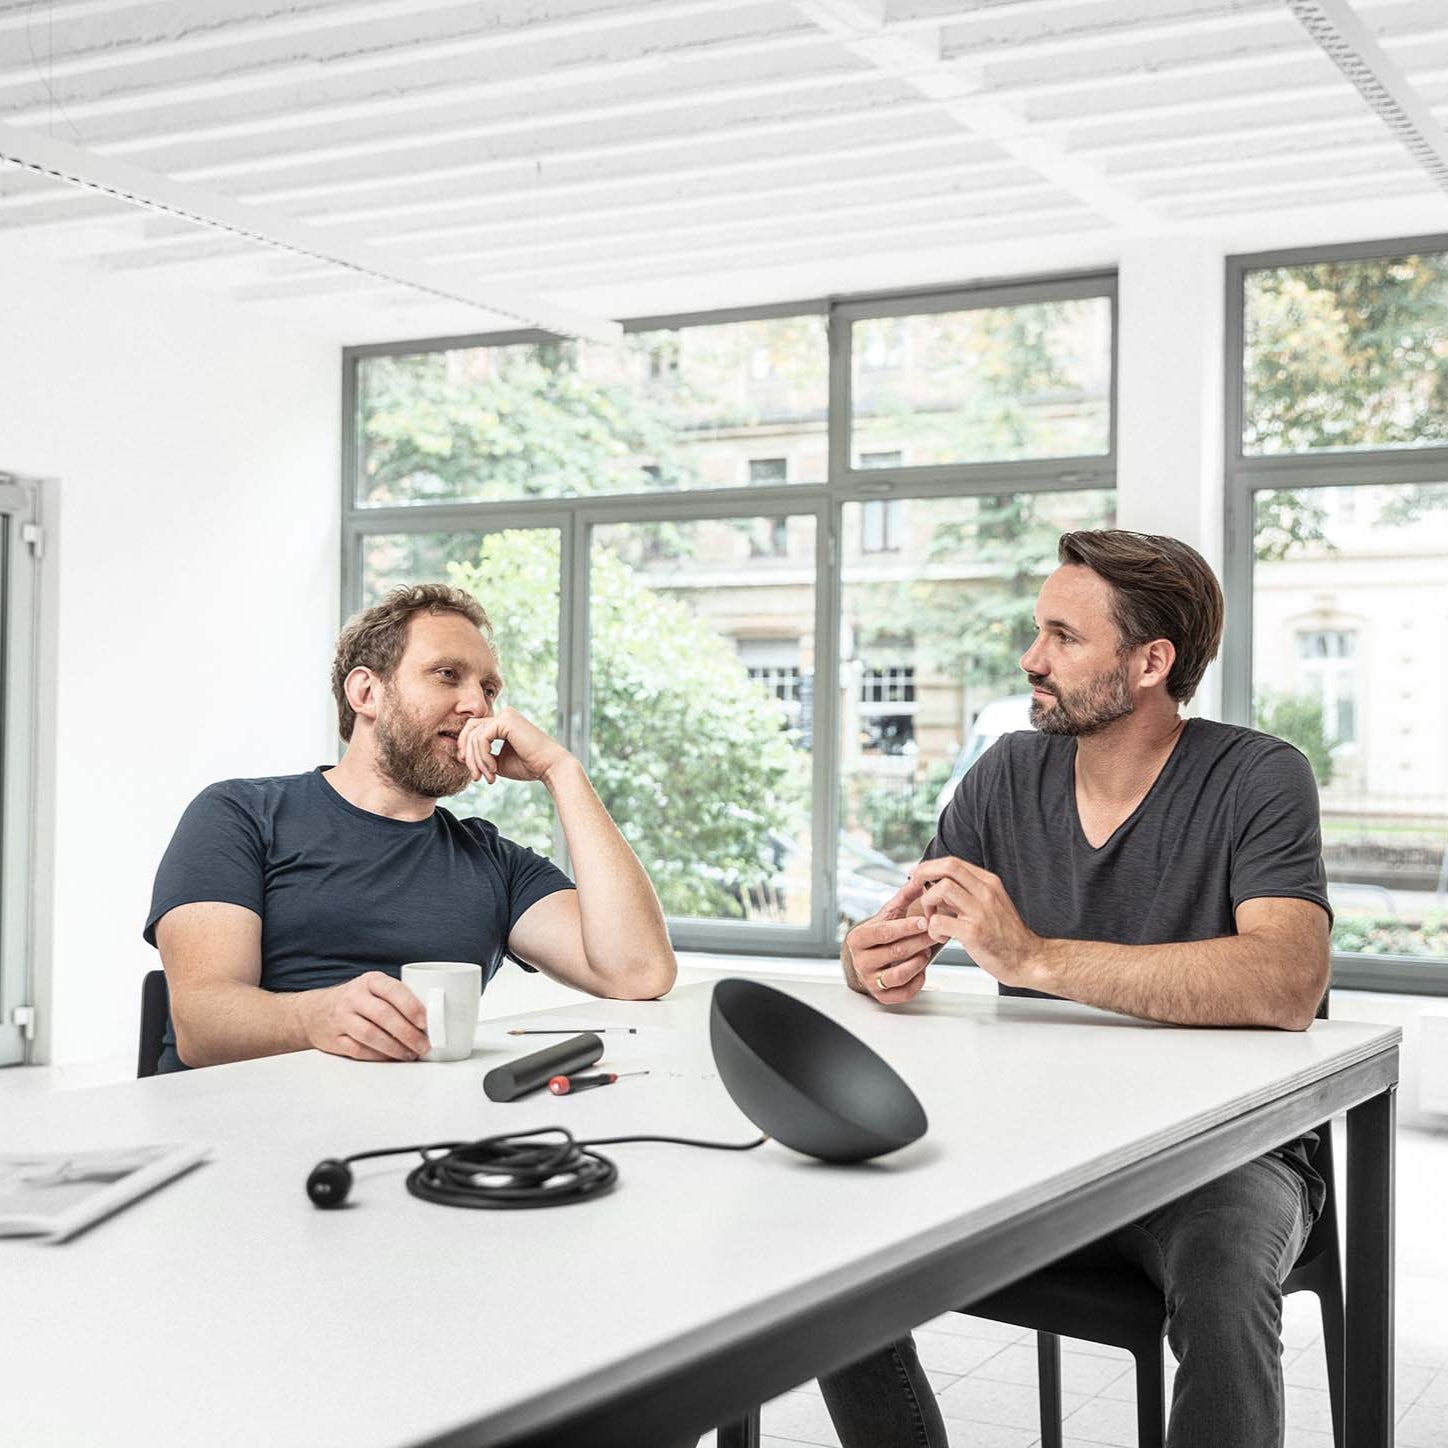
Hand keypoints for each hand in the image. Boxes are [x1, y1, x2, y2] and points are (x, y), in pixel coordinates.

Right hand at [298, 971, 431, 1061]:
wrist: (315, 1012)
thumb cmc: (357, 1000)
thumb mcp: (374, 988)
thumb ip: (398, 997)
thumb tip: (432, 1017)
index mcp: (370, 981)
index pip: (393, 991)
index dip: (411, 1006)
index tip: (425, 1021)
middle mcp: (354, 997)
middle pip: (383, 1015)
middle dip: (407, 1033)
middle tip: (424, 1045)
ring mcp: (341, 1018)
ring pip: (370, 1035)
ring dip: (394, 1048)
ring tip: (411, 1054)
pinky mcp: (334, 1039)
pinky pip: (358, 1050)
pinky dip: (378, 1056)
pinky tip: (391, 1058)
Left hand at [456, 707, 570, 785]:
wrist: (550, 767)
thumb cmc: (529, 766)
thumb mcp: (499, 761)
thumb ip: (483, 756)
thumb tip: (462, 756)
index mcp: (503, 723)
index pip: (473, 731)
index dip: (466, 751)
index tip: (473, 772)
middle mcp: (504, 715)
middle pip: (469, 731)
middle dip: (468, 756)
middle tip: (476, 777)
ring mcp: (505, 715)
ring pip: (474, 737)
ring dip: (477, 761)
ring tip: (488, 777)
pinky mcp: (506, 720)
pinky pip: (482, 738)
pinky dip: (483, 757)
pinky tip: (493, 769)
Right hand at [843, 880, 933, 1004]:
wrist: (870, 959)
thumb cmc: (882, 934)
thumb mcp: (889, 915)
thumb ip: (903, 897)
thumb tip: (918, 878)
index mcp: (858, 938)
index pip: (883, 932)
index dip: (905, 927)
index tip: (925, 921)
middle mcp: (860, 961)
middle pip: (895, 952)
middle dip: (919, 941)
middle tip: (938, 933)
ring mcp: (870, 981)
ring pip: (899, 974)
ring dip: (919, 961)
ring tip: (927, 950)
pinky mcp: (881, 997)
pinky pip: (903, 992)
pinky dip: (917, 981)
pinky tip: (922, 968)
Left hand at [911, 857, 1042, 987]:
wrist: (1028, 959)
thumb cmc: (1005, 936)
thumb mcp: (990, 905)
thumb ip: (966, 893)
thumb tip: (937, 886)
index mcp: (989, 883)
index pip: (953, 863)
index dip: (930, 867)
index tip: (918, 876)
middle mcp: (986, 892)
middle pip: (948, 867)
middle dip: (923, 873)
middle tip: (913, 886)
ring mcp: (980, 912)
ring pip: (941, 889)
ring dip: (928, 904)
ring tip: (933, 919)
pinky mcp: (974, 932)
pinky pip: (939, 921)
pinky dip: (932, 929)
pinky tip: (941, 938)